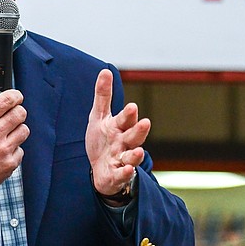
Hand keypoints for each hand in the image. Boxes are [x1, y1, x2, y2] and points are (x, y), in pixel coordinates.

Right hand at [0, 80, 29, 194]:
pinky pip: (21, 150)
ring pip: (24, 130)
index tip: (16, 97)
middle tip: (11, 117)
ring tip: (5, 136)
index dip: (15, 95)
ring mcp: (3, 149)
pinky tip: (1, 152)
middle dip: (17, 112)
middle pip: (21, 113)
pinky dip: (13, 150)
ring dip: (17, 131)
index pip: (8, 99)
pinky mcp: (10, 163)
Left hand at [86, 69, 149, 197]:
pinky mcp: (117, 175)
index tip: (132, 107)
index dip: (128, 114)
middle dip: (139, 130)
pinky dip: (125, 172)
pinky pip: (122, 174)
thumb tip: (106, 70)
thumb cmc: (103, 140)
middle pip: (133, 136)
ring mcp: (122, 159)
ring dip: (136, 154)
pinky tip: (127, 169)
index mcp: (119, 127)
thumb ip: (103, 95)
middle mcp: (124, 143)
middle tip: (145, 123)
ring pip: (132, 157)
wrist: (100, 169)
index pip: (125, 119)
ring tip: (139, 151)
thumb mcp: (99, 116)